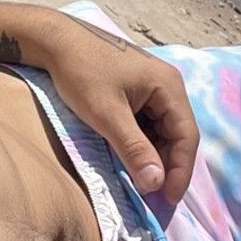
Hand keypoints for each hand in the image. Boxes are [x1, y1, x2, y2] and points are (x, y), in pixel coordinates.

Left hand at [0, 0, 199, 202]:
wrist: (54, 40)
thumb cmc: (81, 73)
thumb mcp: (106, 114)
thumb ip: (133, 148)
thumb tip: (157, 184)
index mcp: (168, 86)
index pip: (187, 136)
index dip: (180, 171)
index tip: (168, 200)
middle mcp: (167, 85)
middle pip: (177, 134)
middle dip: (167, 166)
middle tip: (154, 198)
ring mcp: (152, 86)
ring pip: (162, 130)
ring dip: (153, 156)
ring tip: (142, 183)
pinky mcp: (137, 89)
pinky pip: (147, 122)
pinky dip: (141, 143)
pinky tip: (129, 159)